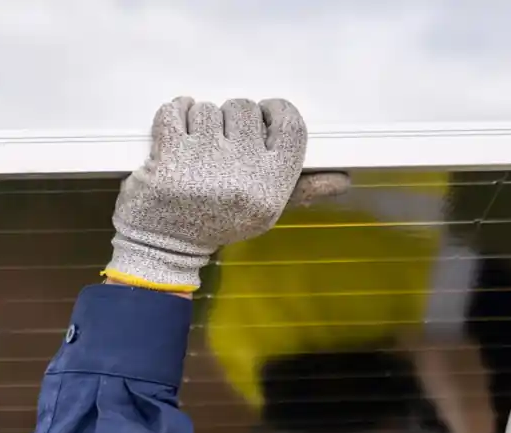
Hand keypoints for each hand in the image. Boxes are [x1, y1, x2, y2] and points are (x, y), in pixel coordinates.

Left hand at [106, 96, 349, 291]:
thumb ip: (302, 190)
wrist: (167, 247)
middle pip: (247, 109)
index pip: (291, 126)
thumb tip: (343, 179)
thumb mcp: (265, 211)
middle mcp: (243, 174)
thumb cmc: (219, 223)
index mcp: (272, 187)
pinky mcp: (170, 155)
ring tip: (196, 150)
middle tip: (220, 146)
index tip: (261, 117)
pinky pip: (176, 109)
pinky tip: (177, 137)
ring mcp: (205, 163)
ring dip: (201, 121)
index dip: (275, 112)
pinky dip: (174, 114)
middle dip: (232, 120)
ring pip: (210, 108)